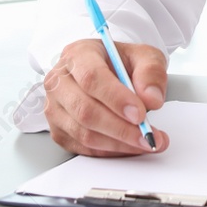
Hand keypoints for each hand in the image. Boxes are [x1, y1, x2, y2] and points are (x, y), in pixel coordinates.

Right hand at [43, 37, 170, 156]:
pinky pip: (83, 148)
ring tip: (146, 142)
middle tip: (148, 135)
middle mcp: (60, 81)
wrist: (108, 70)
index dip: (116, 99)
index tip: (140, 114)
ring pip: (84, 133)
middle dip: (121, 128)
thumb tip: (151, 99)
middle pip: (85, 110)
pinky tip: (129, 146)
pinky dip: (110, 151)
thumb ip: (151, 72)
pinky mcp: (58, 130)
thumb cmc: (121, 62)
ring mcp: (55, 107)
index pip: (91, 77)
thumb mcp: (144, 56)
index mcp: (78, 55)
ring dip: (118, 143)